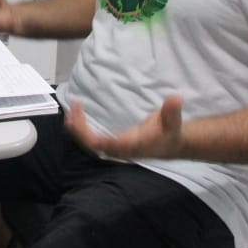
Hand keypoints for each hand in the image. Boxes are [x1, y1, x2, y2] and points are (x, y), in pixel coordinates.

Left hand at [65, 96, 184, 160]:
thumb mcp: (173, 120)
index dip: (100, 140)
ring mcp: (115, 148)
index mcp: (134, 145)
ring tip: (71, 112)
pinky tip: (75, 117)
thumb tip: (176, 98)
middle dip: (82, 131)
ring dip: (79, 129)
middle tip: (74, 110)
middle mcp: (122, 150)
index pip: (113, 146)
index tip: (90, 127)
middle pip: (96, 146)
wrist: (170, 143)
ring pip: (91, 144)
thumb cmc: (170, 131)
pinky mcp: (112, 144)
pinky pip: (92, 140)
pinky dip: (82, 129)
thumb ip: (172, 110)